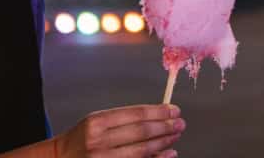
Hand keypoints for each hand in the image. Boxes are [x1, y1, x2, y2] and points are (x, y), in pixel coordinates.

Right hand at [53, 104, 184, 157]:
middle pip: (141, 133)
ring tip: (175, 136)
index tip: (174, 110)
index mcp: (97, 122)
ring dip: (164, 143)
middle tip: (180, 123)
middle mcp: (99, 141)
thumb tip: (158, 115)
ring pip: (142, 151)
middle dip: (165, 127)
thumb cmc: (83, 139)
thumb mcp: (97, 121)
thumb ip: (124, 119)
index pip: (135, 115)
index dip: (159, 112)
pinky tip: (168, 153)